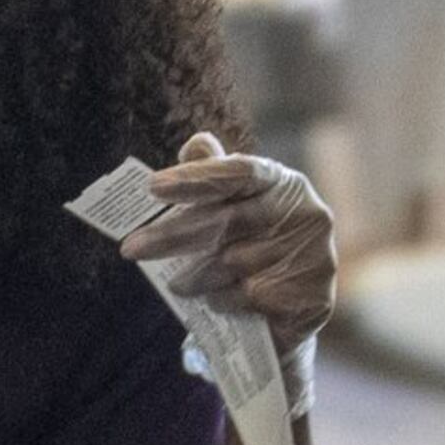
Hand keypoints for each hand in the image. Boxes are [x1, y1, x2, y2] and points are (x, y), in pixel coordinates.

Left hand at [125, 132, 337, 407]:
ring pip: (232, 264)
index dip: (196, 177)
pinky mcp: (310, 296)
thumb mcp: (237, 203)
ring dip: (195, 276)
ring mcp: (313, 256)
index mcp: (284, 184)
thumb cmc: (256, 240)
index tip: (153, 187)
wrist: (296, 299)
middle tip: (131, 248)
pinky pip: (246, 296)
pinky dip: (221, 299)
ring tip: (178, 283)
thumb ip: (215, 174)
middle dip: (173, 236)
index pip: (239, 172)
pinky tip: (216, 300)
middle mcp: (306, 214)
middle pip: (228, 221)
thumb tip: (197, 144)